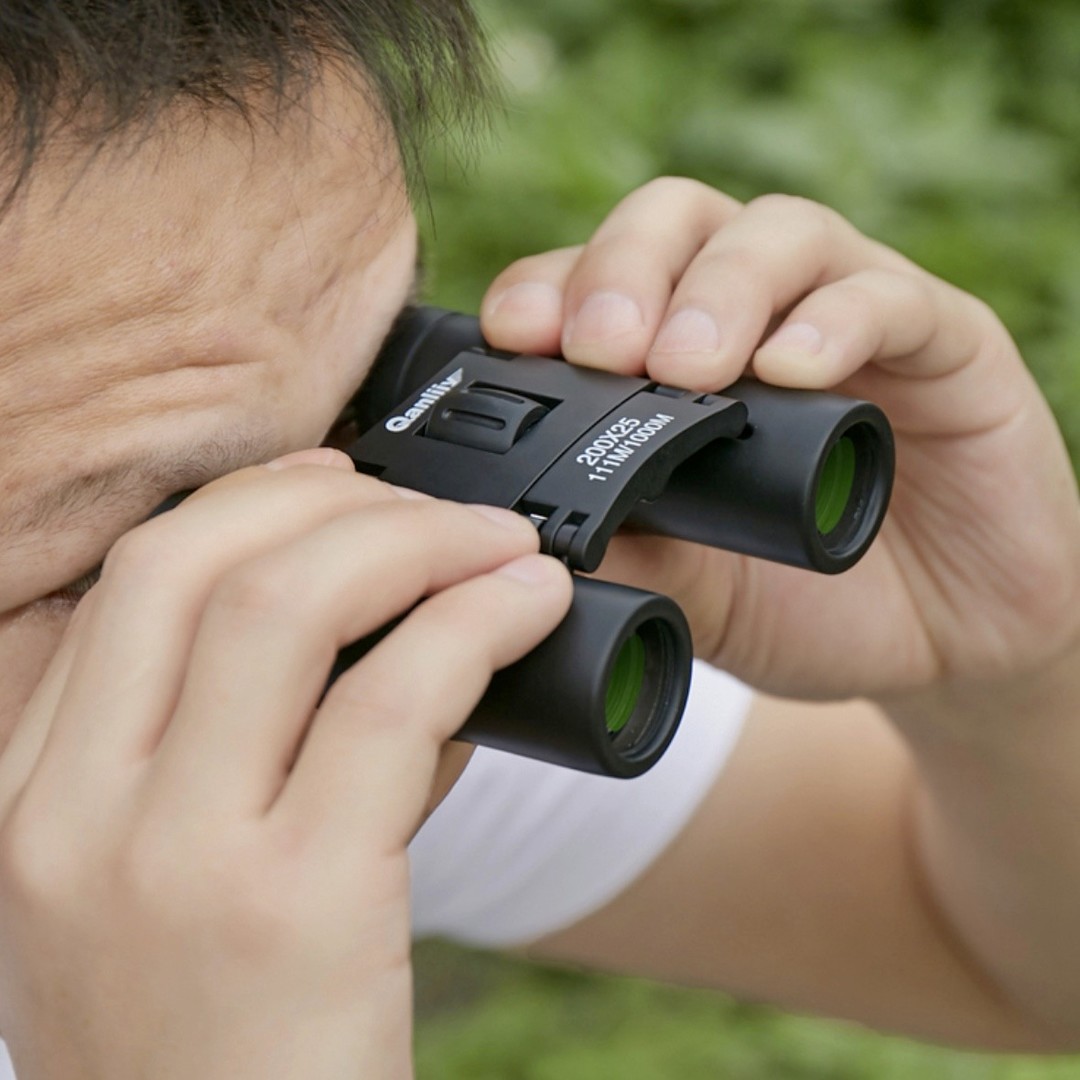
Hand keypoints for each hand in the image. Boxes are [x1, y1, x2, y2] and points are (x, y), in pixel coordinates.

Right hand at [0, 449, 570, 1078]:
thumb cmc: (214, 1053)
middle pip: (191, 562)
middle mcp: (77, 822)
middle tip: (423, 509)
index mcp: (33, 808)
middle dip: (327, 502)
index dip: (239, 510)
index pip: (123, 590)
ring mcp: (179, 860)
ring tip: (495, 544)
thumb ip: (239, 763)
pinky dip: (475, 623)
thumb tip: (390, 643)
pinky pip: (398, 699)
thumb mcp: (170, 898)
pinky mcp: (301, 904)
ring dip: (415, 542)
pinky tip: (529, 606)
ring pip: (290, 605)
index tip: (326, 486)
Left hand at [480, 178, 1079, 703]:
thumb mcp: (690, 585)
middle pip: (676, 220)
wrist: (933, 649)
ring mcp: (849, 317)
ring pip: (780, 232)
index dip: (546, 289)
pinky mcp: (947, 342)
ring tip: (685, 368)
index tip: (512, 339)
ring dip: (721, 289)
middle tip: (601, 350)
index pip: (595, 277)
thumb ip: (625, 544)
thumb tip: (527, 523)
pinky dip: (834, 323)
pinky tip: (790, 372)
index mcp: (673, 357)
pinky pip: (891, 298)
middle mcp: (755, 315)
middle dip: (624, 270)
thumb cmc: (799, 604)